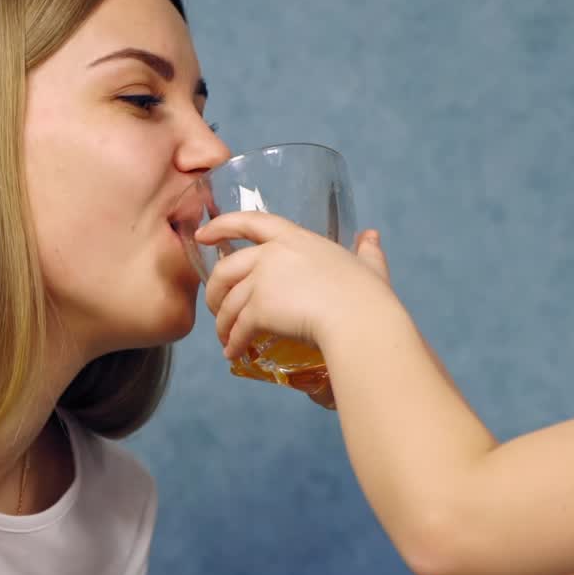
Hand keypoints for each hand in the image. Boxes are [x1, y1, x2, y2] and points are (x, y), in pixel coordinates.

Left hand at [197, 212, 392, 369]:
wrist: (360, 322)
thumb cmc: (369, 297)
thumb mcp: (368, 266)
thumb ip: (367, 250)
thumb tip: (371, 236)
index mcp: (296, 238)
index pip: (251, 221)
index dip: (222, 225)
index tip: (203, 233)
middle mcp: (273, 254)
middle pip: (226, 268)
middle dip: (214, 290)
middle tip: (216, 308)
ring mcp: (263, 281)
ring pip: (229, 303)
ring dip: (223, 323)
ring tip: (226, 338)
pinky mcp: (260, 310)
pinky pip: (237, 328)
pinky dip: (233, 343)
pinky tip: (233, 353)